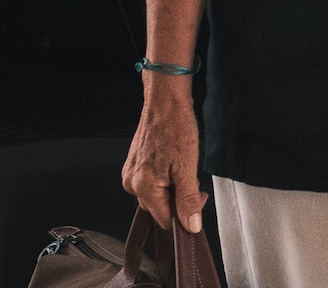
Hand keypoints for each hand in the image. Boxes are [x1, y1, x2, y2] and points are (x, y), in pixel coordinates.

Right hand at [123, 85, 206, 233]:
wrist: (165, 102)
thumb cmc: (175, 127)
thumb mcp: (187, 168)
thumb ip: (188, 200)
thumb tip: (190, 225)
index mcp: (143, 187)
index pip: (165, 220)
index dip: (184, 213)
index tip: (196, 197)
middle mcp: (132, 183)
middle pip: (159, 208)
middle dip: (179, 199)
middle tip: (191, 178)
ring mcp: (131, 173)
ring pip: (156, 195)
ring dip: (172, 188)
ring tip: (181, 166)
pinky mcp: (134, 165)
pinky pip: (151, 182)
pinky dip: (165, 177)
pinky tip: (172, 162)